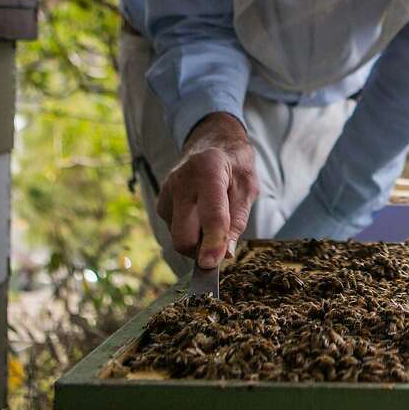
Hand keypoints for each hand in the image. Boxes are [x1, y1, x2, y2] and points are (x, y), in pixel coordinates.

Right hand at [156, 112, 257, 267]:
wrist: (212, 144)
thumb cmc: (234, 166)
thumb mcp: (248, 188)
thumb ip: (237, 221)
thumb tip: (225, 255)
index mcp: (209, 169)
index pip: (211, 214)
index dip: (213, 243)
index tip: (212, 264)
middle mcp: (181, 180)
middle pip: (183, 234)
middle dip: (201, 249)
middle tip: (221, 245)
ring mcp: (167, 192)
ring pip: (177, 236)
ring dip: (197, 240)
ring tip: (213, 219)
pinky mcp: (161, 203)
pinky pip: (173, 231)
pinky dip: (189, 232)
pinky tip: (200, 215)